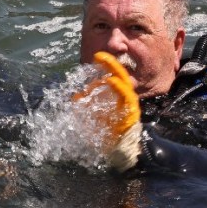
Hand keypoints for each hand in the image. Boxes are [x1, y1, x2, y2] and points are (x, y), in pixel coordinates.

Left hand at [73, 51, 141, 170]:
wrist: (122, 152)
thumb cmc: (108, 135)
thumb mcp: (93, 117)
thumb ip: (85, 107)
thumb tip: (75, 96)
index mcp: (117, 97)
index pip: (112, 77)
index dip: (106, 66)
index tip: (96, 57)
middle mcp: (125, 98)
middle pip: (120, 75)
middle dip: (111, 63)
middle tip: (99, 55)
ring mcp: (129, 105)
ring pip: (125, 83)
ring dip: (114, 71)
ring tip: (104, 61)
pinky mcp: (131, 113)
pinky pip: (127, 97)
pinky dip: (119, 87)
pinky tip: (110, 80)